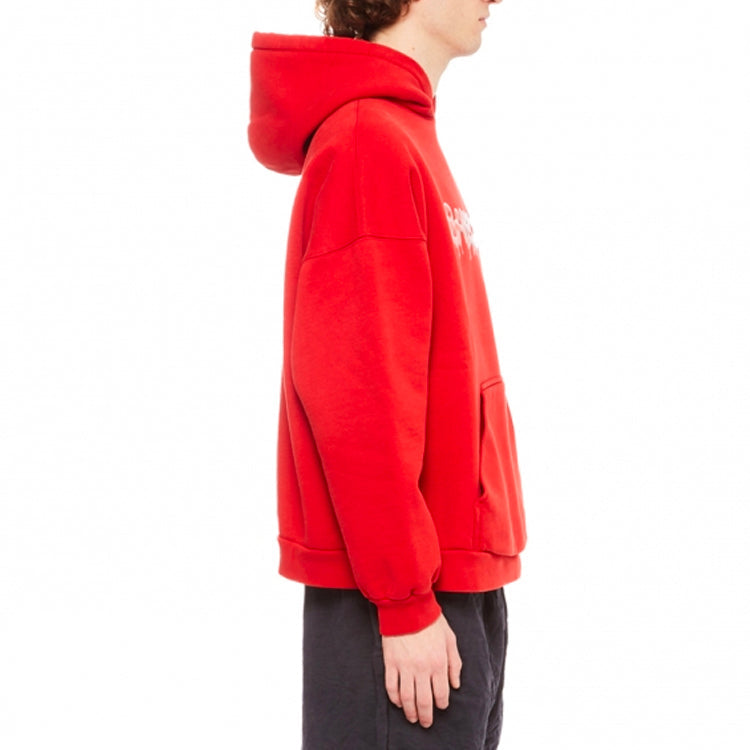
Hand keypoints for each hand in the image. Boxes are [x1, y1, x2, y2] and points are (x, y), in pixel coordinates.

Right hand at [381, 613, 461, 727]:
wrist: (407, 606)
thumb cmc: (431, 620)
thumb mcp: (450, 639)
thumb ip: (455, 663)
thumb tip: (456, 684)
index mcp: (439, 663)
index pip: (441, 694)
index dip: (441, 704)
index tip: (440, 707)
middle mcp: (422, 668)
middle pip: (424, 701)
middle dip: (426, 716)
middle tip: (426, 723)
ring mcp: (405, 667)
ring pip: (407, 698)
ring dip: (410, 712)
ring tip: (412, 717)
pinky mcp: (391, 662)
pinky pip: (391, 687)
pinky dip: (394, 698)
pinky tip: (398, 702)